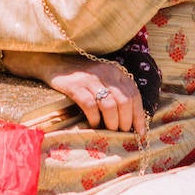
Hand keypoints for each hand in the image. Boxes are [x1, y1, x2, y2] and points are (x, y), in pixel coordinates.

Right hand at [9, 52, 145, 134]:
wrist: (54, 62)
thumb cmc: (81, 74)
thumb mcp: (103, 77)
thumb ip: (116, 91)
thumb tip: (130, 119)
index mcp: (117, 71)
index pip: (134, 95)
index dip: (139, 115)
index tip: (140, 131)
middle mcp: (106, 72)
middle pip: (124, 102)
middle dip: (125, 121)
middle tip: (122, 132)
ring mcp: (90, 78)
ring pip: (109, 105)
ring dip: (112, 122)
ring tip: (109, 130)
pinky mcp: (75, 85)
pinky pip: (90, 106)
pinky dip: (94, 118)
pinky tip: (93, 123)